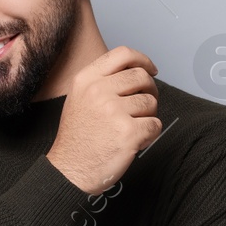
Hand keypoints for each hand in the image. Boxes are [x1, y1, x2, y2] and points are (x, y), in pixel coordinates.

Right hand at [46, 46, 162, 194]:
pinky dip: (150, 134)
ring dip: (148, 115)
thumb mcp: (79, 99)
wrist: (70, 170)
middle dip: (150, 90)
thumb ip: (102, 81)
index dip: (143, 60)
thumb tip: (135, 71)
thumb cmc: (78, 138)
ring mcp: (113, 111)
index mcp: (86, 80)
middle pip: (142, 76)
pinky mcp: (128, 133)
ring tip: (131, 128)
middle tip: (143, 106)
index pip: (123, 54)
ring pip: (150, 102)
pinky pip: (155, 124)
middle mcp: (98, 91)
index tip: (151, 70)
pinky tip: (134, 141)